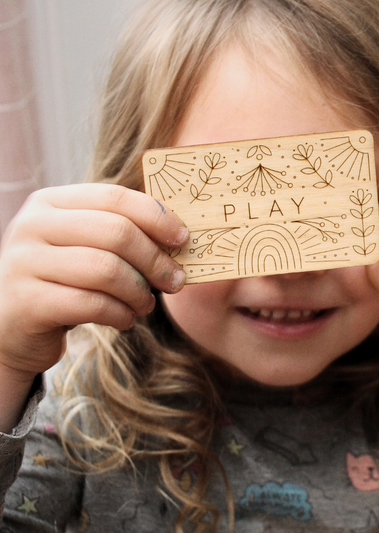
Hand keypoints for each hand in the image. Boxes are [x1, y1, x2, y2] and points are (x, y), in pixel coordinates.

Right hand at [0, 183, 188, 381]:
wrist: (12, 324)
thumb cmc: (63, 281)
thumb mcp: (85, 247)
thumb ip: (120, 235)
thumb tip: (179, 238)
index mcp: (52, 202)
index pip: (115, 197)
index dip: (157, 217)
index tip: (183, 239)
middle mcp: (33, 225)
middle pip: (116, 232)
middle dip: (156, 260)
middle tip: (175, 281)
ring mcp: (24, 262)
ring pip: (106, 270)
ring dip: (139, 292)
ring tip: (145, 305)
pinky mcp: (27, 302)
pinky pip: (91, 304)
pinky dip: (120, 314)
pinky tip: (125, 320)